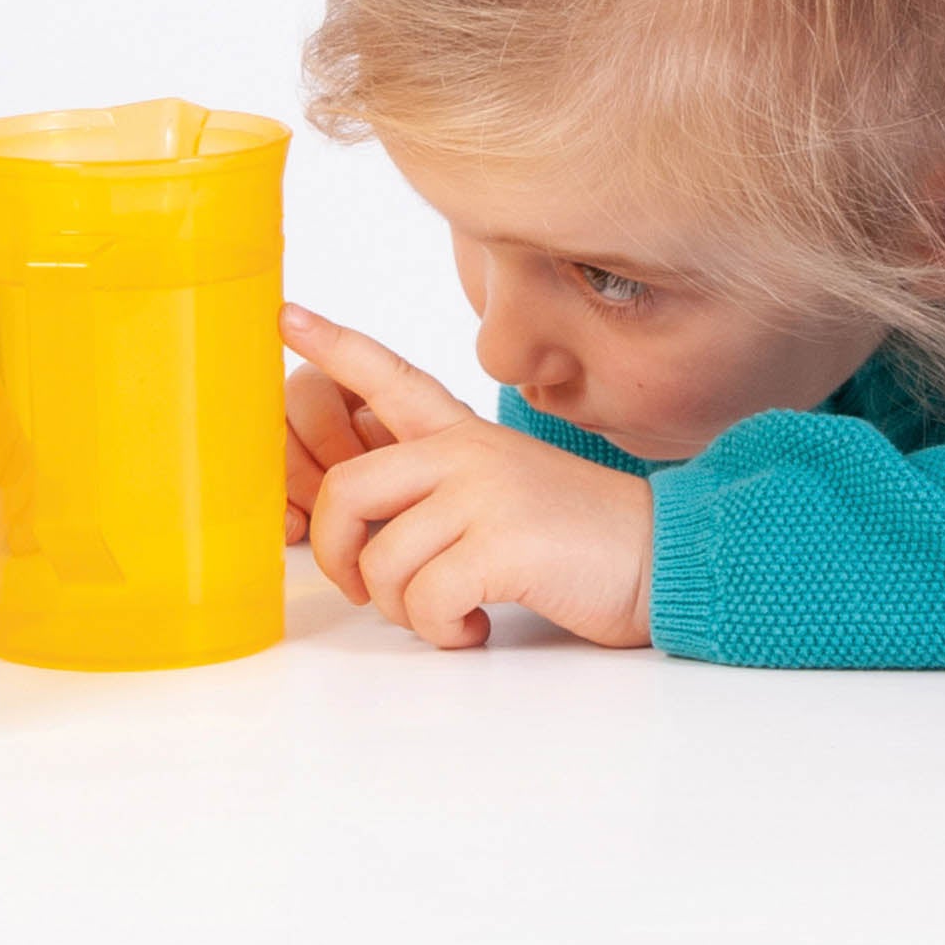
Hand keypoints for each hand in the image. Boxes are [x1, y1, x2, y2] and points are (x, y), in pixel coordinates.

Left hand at [279, 303, 653, 649]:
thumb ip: (443, 496)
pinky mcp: (501, 542)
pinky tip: (475, 626)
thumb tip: (373, 545)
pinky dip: (441, 631)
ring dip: (404, 612)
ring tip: (449, 616)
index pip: (390, 376)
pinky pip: (424, 599)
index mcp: (467, 436)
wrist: (661, 555)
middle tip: (365, 591)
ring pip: (382, 562)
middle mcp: (469, 453)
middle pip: (346, 490)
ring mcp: (485, 493)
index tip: (284, 314)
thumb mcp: (509, 490)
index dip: (333, 346)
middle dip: (337, 556)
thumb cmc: (581, 537)